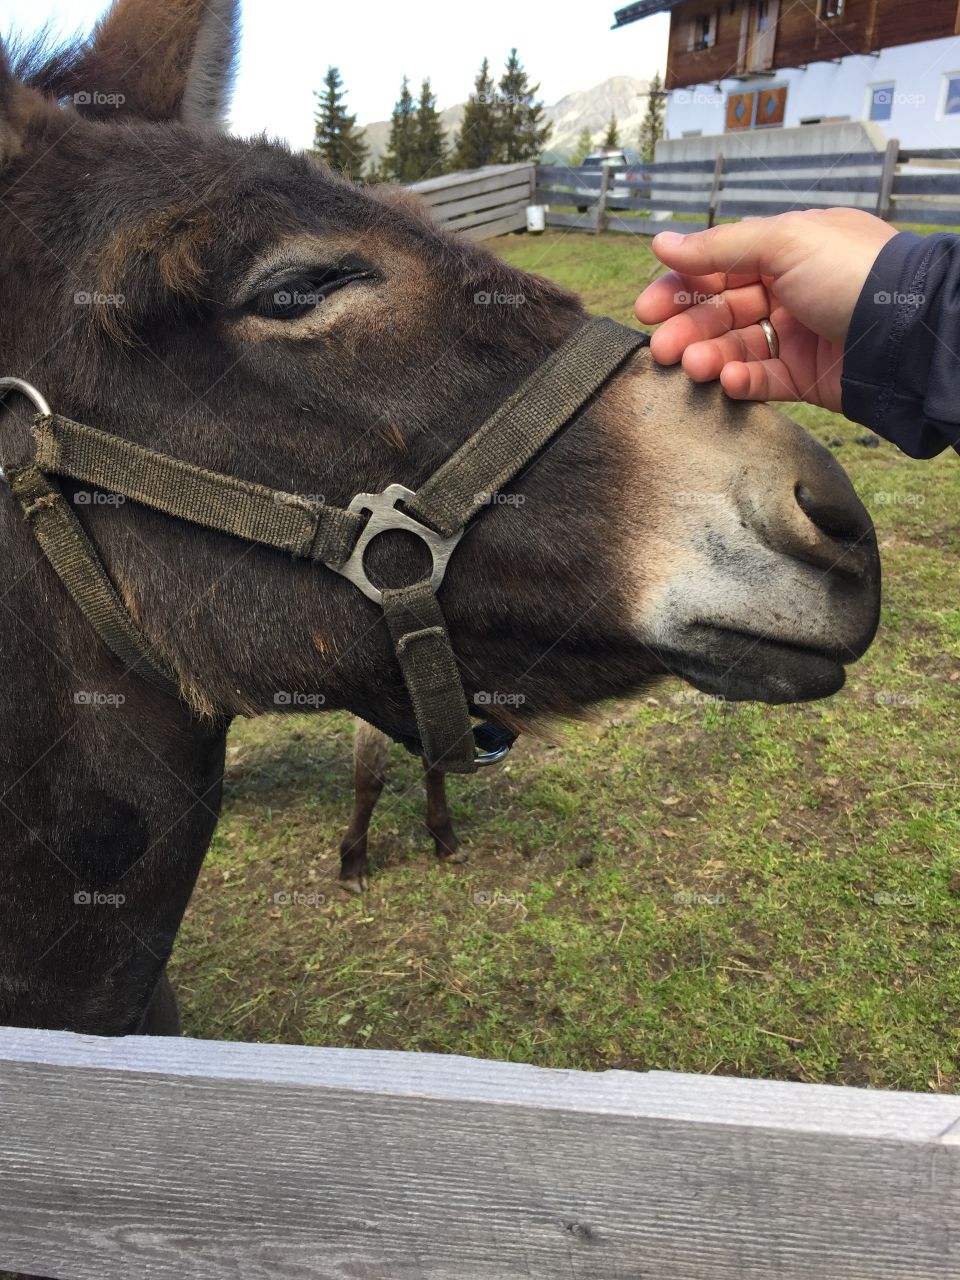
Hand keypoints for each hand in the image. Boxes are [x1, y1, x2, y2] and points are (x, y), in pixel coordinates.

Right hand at [634, 209, 897, 411]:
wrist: (906, 332)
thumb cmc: (853, 273)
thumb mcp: (784, 242)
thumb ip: (719, 246)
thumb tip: (662, 242)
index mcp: (787, 250)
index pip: (719, 266)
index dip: (681, 285)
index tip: (648, 307)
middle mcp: (790, 289)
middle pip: (722, 310)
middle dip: (688, 327)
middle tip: (660, 347)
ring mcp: (797, 333)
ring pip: (737, 347)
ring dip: (709, 356)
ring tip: (692, 365)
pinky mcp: (805, 375)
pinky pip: (762, 379)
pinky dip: (741, 381)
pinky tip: (727, 381)